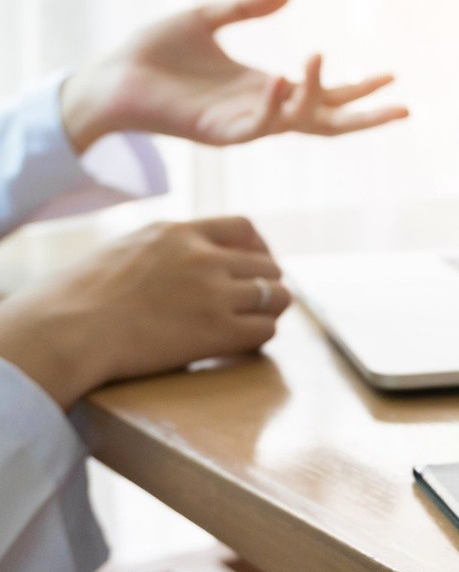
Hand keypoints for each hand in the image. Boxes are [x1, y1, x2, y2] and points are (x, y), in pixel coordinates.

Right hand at [0, 216, 288, 409]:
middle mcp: (203, 256)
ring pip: (277, 294)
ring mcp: (214, 292)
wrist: (67, 328)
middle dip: (266, 282)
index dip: (258, 247)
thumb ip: (163, 249)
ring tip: (255, 323)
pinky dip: (261, 336)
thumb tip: (184, 261)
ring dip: (271, 309)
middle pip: (267, 263)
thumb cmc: (79, 297)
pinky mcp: (217, 330)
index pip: (243, 226)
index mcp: (179, 232)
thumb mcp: (126, 247)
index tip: (255, 264)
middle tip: (256, 303)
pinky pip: (265, 329)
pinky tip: (243, 344)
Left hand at [60, 0, 408, 152]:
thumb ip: (247, 7)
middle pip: (329, 122)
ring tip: (318, 57)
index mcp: (266, 88)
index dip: (359, 87)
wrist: (110, 76)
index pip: (326, 95)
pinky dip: (273, 104)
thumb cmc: (155, 51)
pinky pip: (257, 124)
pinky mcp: (219, 133)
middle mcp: (263, 111)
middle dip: (367, 117)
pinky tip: (281, 78)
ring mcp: (244, 125)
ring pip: (298, 122)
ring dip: (315, 95)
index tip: (393, 75)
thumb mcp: (206, 18)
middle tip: (405, 108)